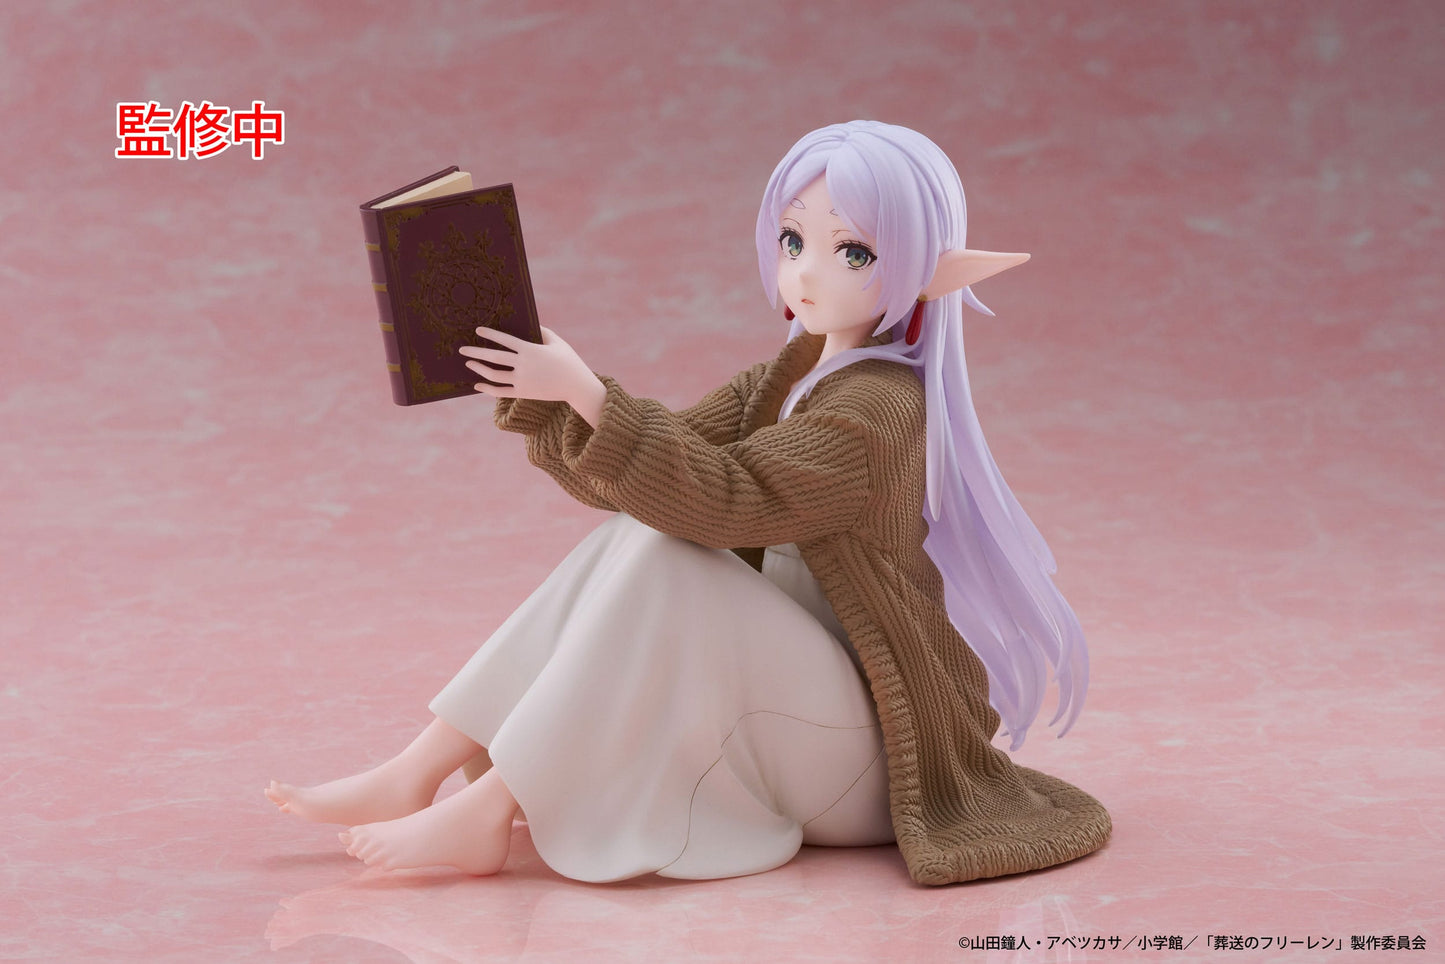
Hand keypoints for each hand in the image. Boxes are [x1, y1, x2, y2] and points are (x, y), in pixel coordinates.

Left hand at [461, 327, 605, 427]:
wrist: (576, 386)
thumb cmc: (568, 360)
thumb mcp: (557, 342)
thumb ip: (542, 331)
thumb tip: (529, 323)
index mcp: (530, 350)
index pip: (505, 340)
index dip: (490, 334)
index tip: (477, 330)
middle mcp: (524, 365)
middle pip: (494, 357)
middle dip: (475, 352)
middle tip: (461, 349)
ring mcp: (522, 380)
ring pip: (494, 375)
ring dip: (479, 369)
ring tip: (469, 363)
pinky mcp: (523, 393)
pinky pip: (500, 391)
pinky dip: (487, 389)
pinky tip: (477, 386)